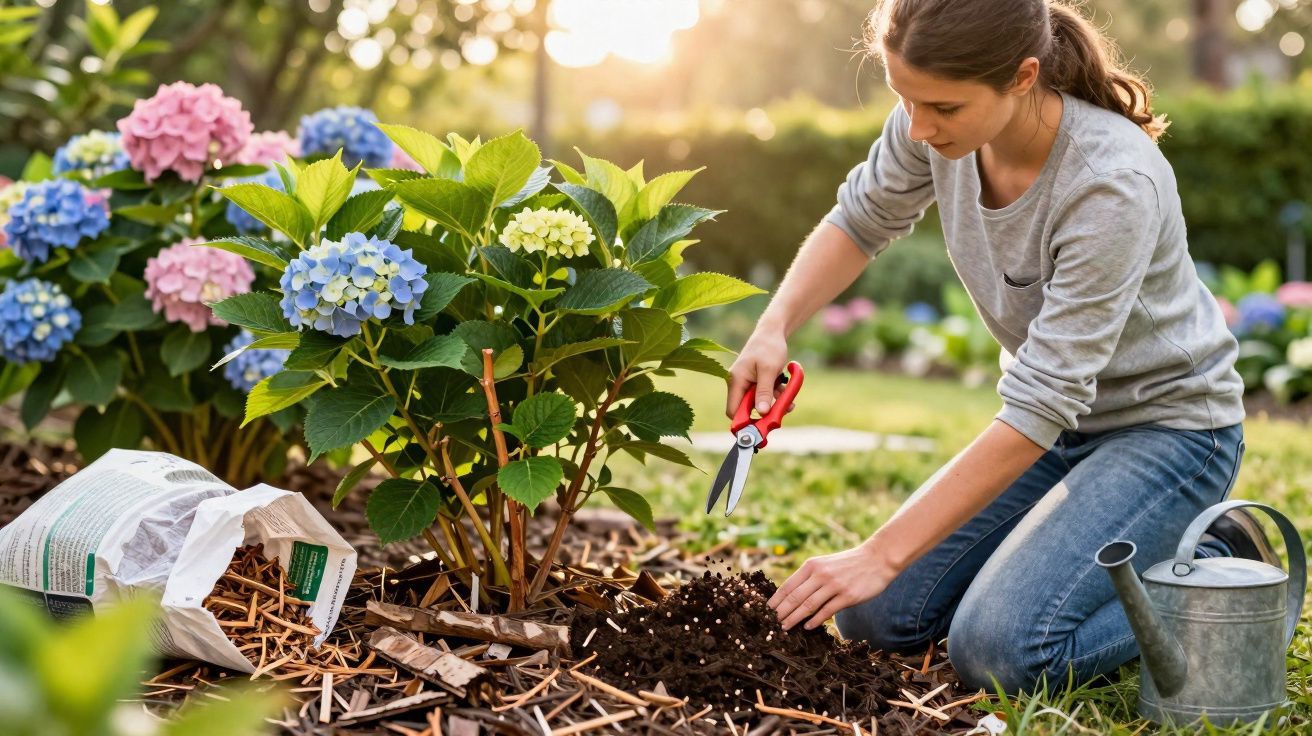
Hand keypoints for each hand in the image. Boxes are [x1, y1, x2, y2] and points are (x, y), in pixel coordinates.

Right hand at [726, 328, 795, 418]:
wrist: (773, 332)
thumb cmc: (769, 347)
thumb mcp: (769, 370)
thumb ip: (764, 392)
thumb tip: (762, 412)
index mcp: (736, 381)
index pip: (733, 410)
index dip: (745, 422)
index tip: (761, 428)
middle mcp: (738, 384)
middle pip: (747, 410)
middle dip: (765, 412)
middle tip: (781, 413)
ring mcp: (747, 384)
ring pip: (759, 404)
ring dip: (773, 404)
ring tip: (788, 400)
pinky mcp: (756, 383)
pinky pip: (765, 396)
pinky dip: (776, 396)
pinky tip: (785, 390)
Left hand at [767, 541, 895, 630]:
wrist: (877, 559)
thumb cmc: (848, 564)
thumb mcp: (825, 564)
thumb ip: (809, 578)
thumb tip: (790, 596)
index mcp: (812, 566)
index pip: (787, 586)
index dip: (776, 600)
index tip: (765, 612)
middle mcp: (820, 574)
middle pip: (794, 597)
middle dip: (781, 613)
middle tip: (771, 624)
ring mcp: (834, 585)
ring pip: (808, 606)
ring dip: (794, 619)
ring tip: (784, 627)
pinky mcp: (847, 596)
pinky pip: (826, 611)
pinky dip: (815, 620)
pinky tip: (807, 627)